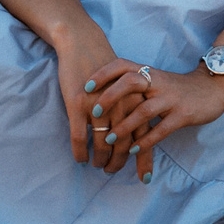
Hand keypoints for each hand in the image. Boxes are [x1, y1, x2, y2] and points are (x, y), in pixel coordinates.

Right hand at [66, 49, 151, 173]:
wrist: (83, 44)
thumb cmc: (107, 68)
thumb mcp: (128, 86)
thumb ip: (135, 109)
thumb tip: (138, 135)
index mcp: (136, 101)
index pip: (144, 137)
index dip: (145, 160)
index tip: (146, 179)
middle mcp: (121, 106)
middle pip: (123, 145)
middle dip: (119, 163)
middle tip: (112, 172)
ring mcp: (98, 106)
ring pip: (101, 144)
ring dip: (101, 160)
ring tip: (99, 166)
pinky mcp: (78, 105)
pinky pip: (80, 137)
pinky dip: (80, 152)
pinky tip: (80, 160)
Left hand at [103, 65, 223, 181]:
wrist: (212, 88)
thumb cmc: (177, 87)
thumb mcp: (155, 80)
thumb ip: (135, 85)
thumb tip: (103, 98)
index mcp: (149, 72)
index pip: (123, 65)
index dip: (103, 74)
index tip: (86, 86)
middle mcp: (159, 82)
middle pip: (130, 82)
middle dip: (109, 97)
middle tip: (93, 113)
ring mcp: (171, 98)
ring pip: (144, 110)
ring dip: (124, 127)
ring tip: (108, 140)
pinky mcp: (183, 114)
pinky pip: (161, 129)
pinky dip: (145, 141)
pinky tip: (133, 150)